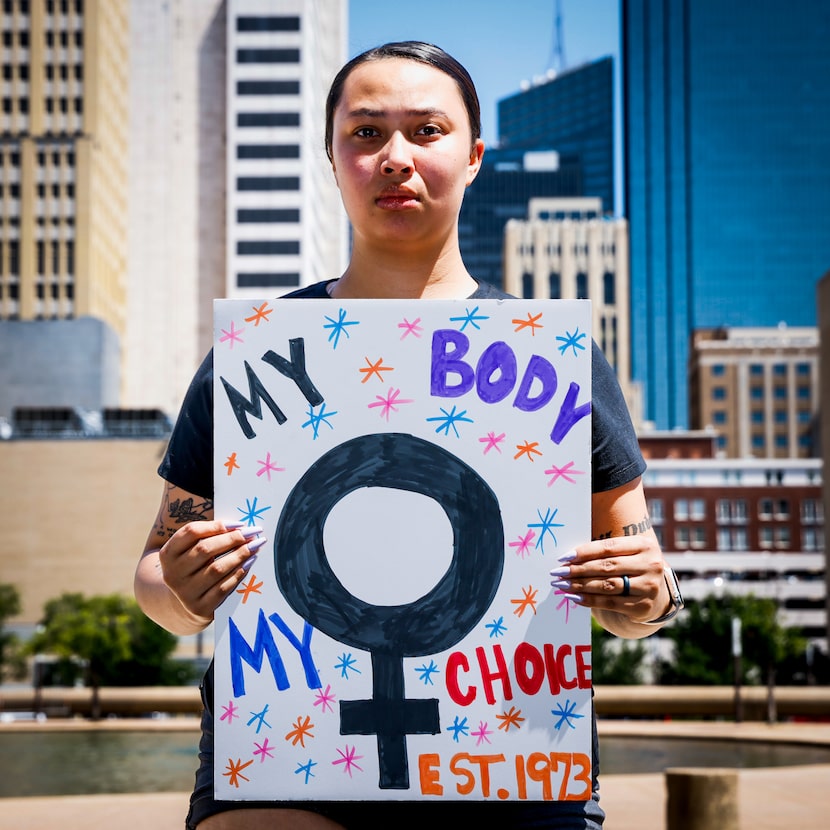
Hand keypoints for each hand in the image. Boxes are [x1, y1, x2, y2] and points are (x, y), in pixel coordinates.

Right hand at [158, 521, 265, 624]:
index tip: (238, 523)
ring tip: (255, 545)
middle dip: (232, 538)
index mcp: (168, 554)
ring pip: (217, 568)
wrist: (182, 602)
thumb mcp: (190, 550)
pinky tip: (250, 562)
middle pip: (205, 549)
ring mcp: (185, 593)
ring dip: (240, 554)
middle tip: (252, 532)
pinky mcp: (200, 607)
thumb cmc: (193, 567)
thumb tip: (239, 525)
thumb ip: (208, 536)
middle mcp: (172, 574)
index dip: (216, 525)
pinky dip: (239, 573)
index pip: (191, 532)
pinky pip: (223, 587)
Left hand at [549, 533, 669, 628]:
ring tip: (561, 585)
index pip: (608, 547)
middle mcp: (650, 565)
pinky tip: (573, 597)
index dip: (583, 552)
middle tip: (557, 573)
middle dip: (578, 570)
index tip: (563, 557)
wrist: (656, 592)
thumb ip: (603, 552)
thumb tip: (567, 557)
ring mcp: (648, 587)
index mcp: (644, 545)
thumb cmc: (631, 566)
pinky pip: (610, 603)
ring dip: (580, 585)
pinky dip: (589, 600)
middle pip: (606, 567)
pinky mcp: (642, 606)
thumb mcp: (625, 553)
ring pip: (607, 585)